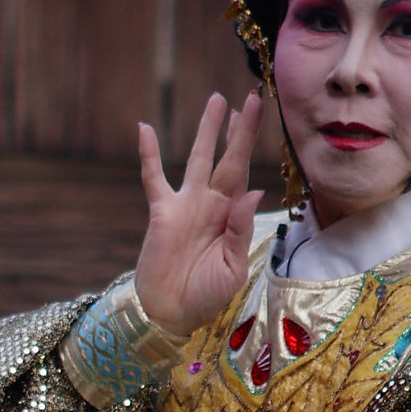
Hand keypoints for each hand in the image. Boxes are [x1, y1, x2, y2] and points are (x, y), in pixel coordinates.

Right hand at [134, 92, 264, 337]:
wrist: (170, 313)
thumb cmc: (206, 296)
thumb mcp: (233, 268)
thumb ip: (241, 229)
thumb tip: (255, 189)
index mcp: (233, 216)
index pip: (247, 173)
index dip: (255, 146)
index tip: (265, 118)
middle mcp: (211, 203)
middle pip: (228, 157)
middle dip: (239, 130)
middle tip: (251, 98)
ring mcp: (185, 204)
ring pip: (198, 158)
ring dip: (207, 131)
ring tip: (216, 101)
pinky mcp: (161, 212)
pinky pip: (154, 177)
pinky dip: (150, 153)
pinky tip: (145, 128)